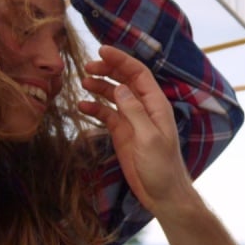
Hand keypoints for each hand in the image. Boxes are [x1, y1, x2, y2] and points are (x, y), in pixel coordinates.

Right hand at [79, 46, 195, 215]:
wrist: (163, 194)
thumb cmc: (162, 167)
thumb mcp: (149, 138)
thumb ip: (134, 112)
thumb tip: (119, 88)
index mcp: (156, 105)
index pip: (138, 74)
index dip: (121, 60)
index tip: (101, 50)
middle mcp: (144, 108)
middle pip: (125, 80)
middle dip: (107, 70)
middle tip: (87, 67)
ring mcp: (132, 120)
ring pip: (114, 95)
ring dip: (100, 87)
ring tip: (83, 82)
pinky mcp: (123, 133)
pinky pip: (107, 115)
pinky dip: (95, 108)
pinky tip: (82, 106)